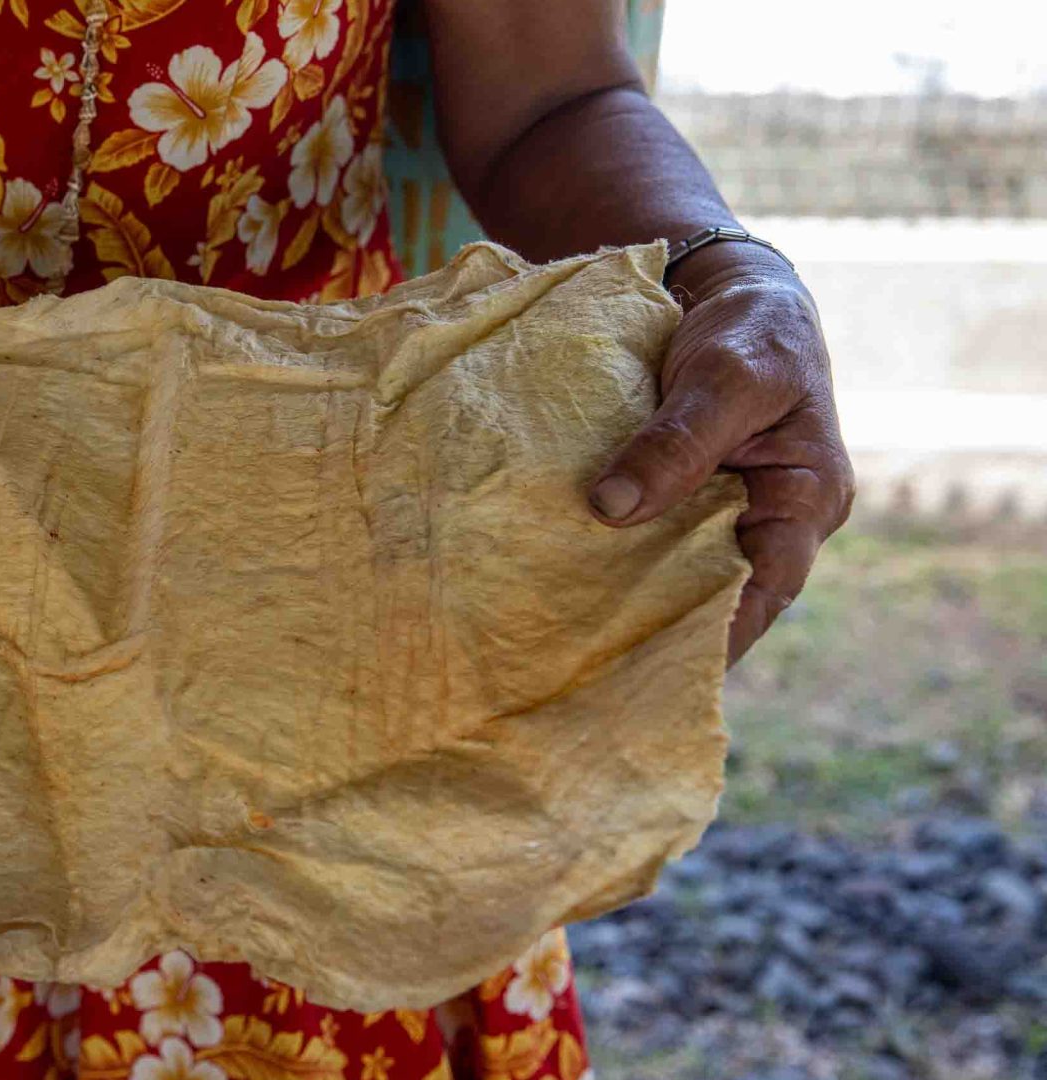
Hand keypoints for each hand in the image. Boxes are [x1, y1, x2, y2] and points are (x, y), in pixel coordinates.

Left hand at [587, 250, 854, 663]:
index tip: (658, 669)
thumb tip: (612, 509)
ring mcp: (721, 512)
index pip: (767, 587)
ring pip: (675, 569)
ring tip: (561, 641)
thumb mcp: (725, 378)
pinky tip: (556, 581)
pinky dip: (608, 556)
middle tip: (589, 672)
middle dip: (659, 629)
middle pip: (716, 592)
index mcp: (807, 500)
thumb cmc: (751, 331)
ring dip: (624, 597)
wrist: (728, 292)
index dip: (719, 632)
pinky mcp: (677, 498)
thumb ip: (678, 441)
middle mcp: (767, 520)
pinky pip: (645, 538)